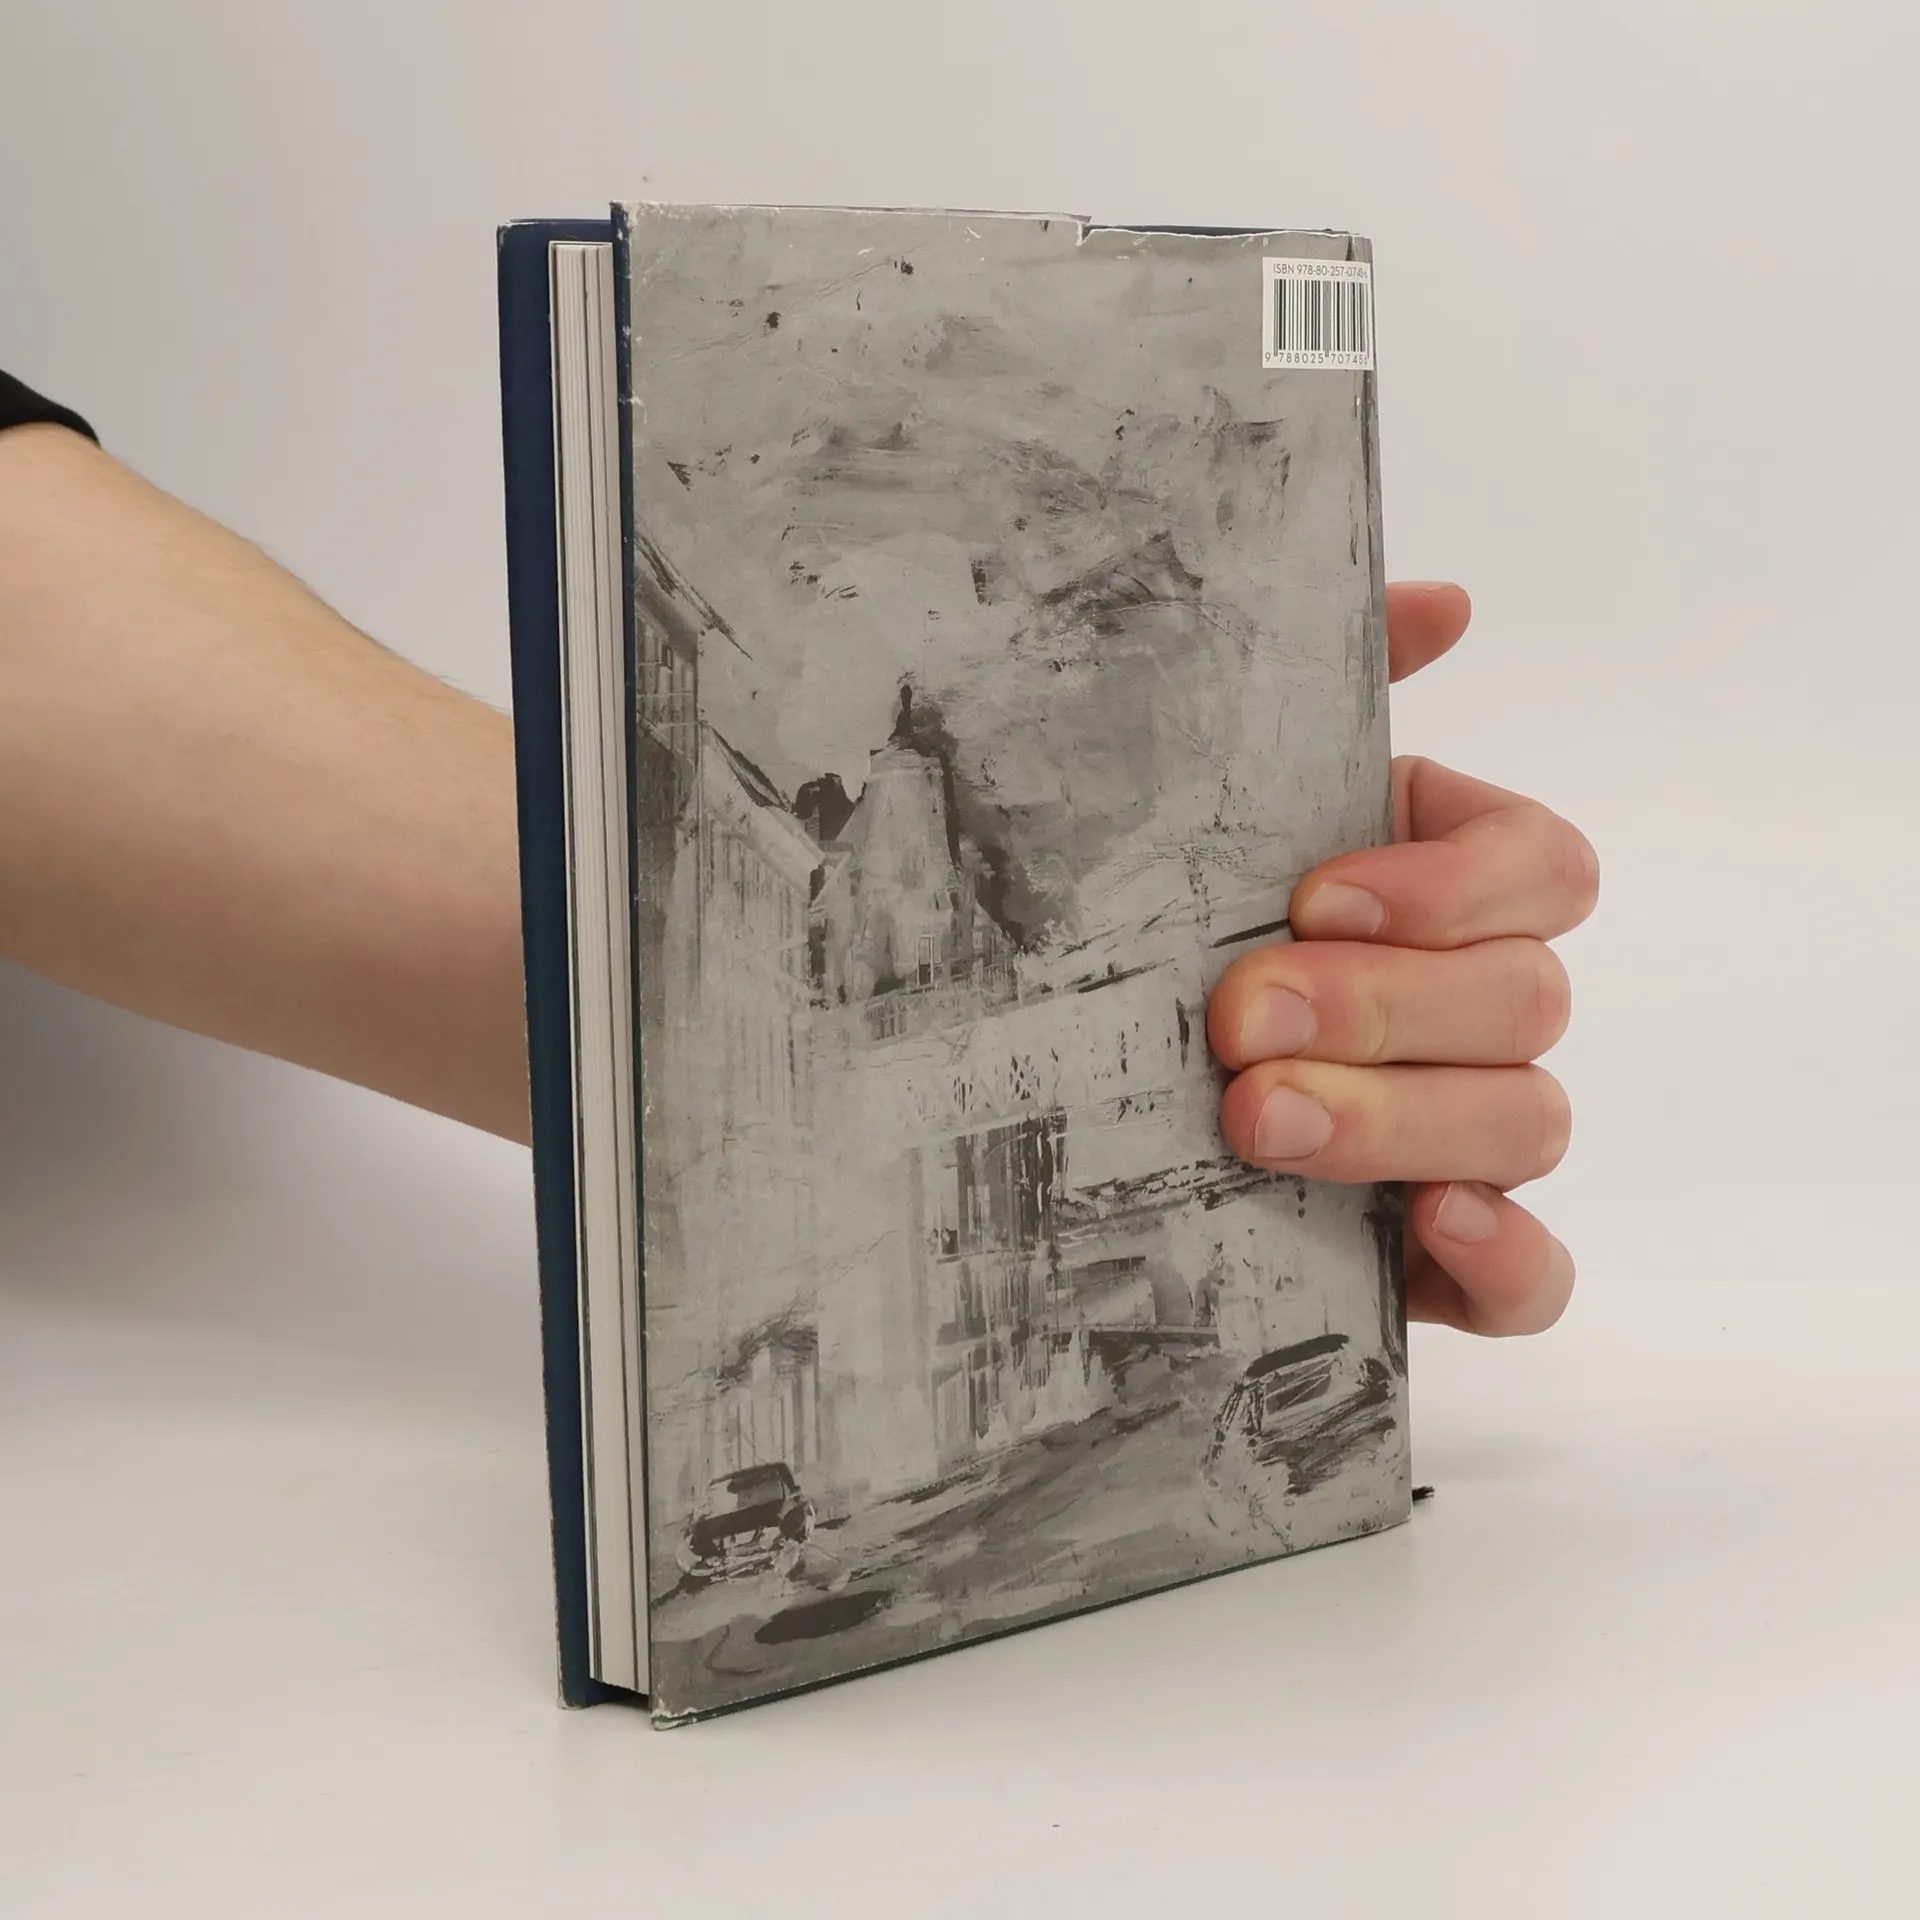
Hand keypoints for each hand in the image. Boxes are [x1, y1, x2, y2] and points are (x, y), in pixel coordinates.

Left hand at [1207, 583, 1595, 1335]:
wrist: (1063, 1080)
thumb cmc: (1157, 917)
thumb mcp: (1209, 798)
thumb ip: (1331, 680)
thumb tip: (1446, 601)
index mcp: (1444, 885)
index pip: (1540, 867)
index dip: (1447, 886)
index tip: (1311, 897)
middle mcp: (1476, 1005)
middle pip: (1526, 1001)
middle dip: (1386, 1011)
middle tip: (1241, 1022)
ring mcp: (1469, 1130)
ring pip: (1528, 1123)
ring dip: (1404, 1121)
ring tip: (1260, 1123)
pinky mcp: (1441, 1252)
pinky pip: (1534, 1272)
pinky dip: (1506, 1258)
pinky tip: (1435, 1231)